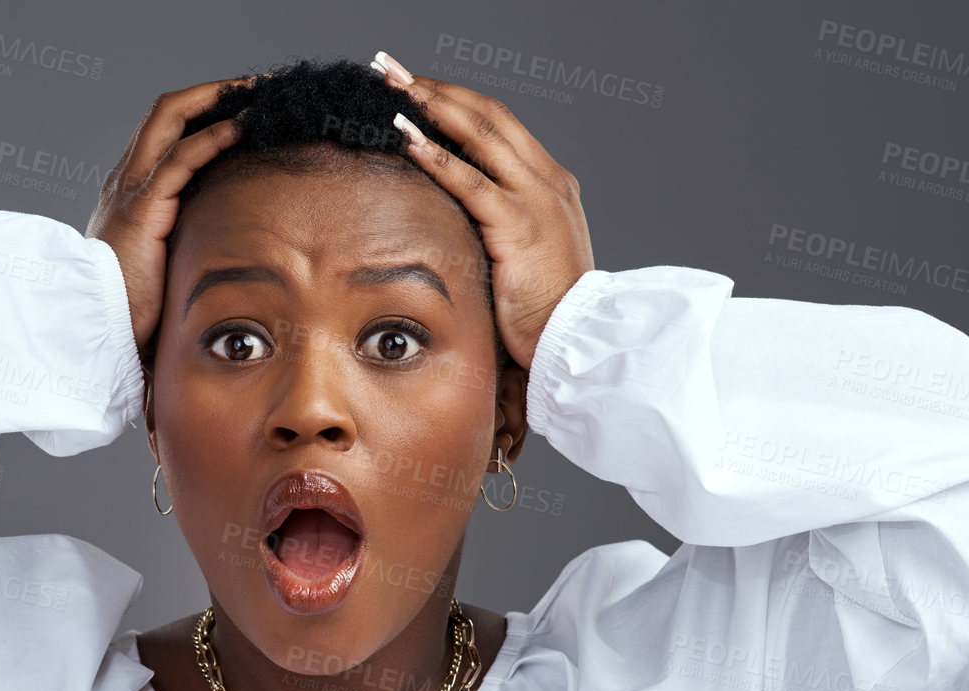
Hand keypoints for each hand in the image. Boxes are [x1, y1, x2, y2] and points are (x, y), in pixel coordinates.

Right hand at [85, 79, 248, 350]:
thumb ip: (183, 240)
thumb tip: (222, 240)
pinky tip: (239, 129)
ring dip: (217, 100)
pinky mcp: (142, 210)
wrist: (99, 328)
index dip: (201, 110)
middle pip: (166, 111)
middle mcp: (127, 179)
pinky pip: (179, 160)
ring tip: (256, 94)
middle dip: (212, 91)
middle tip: (256, 85)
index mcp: (131, 190)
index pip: (165, 131)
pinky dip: (211, 139)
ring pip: (170, 120)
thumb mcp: (162, 261)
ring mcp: (131, 190)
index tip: (241, 105)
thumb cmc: (131, 306)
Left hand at [373, 52, 593, 369]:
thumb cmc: (546, 311)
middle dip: (436, 87)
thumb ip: (498, 227)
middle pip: (487, 115)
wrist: (576, 342)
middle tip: (391, 69)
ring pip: (481, 134)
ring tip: (392, 87)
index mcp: (550, 185)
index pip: (498, 125)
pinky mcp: (519, 226)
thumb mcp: (525, 256)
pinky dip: (437, 156)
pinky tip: (407, 138)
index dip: (455, 100)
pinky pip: (472, 182)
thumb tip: (453, 220)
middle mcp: (546, 181)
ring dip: (432, 106)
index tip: (416, 87)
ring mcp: (536, 200)